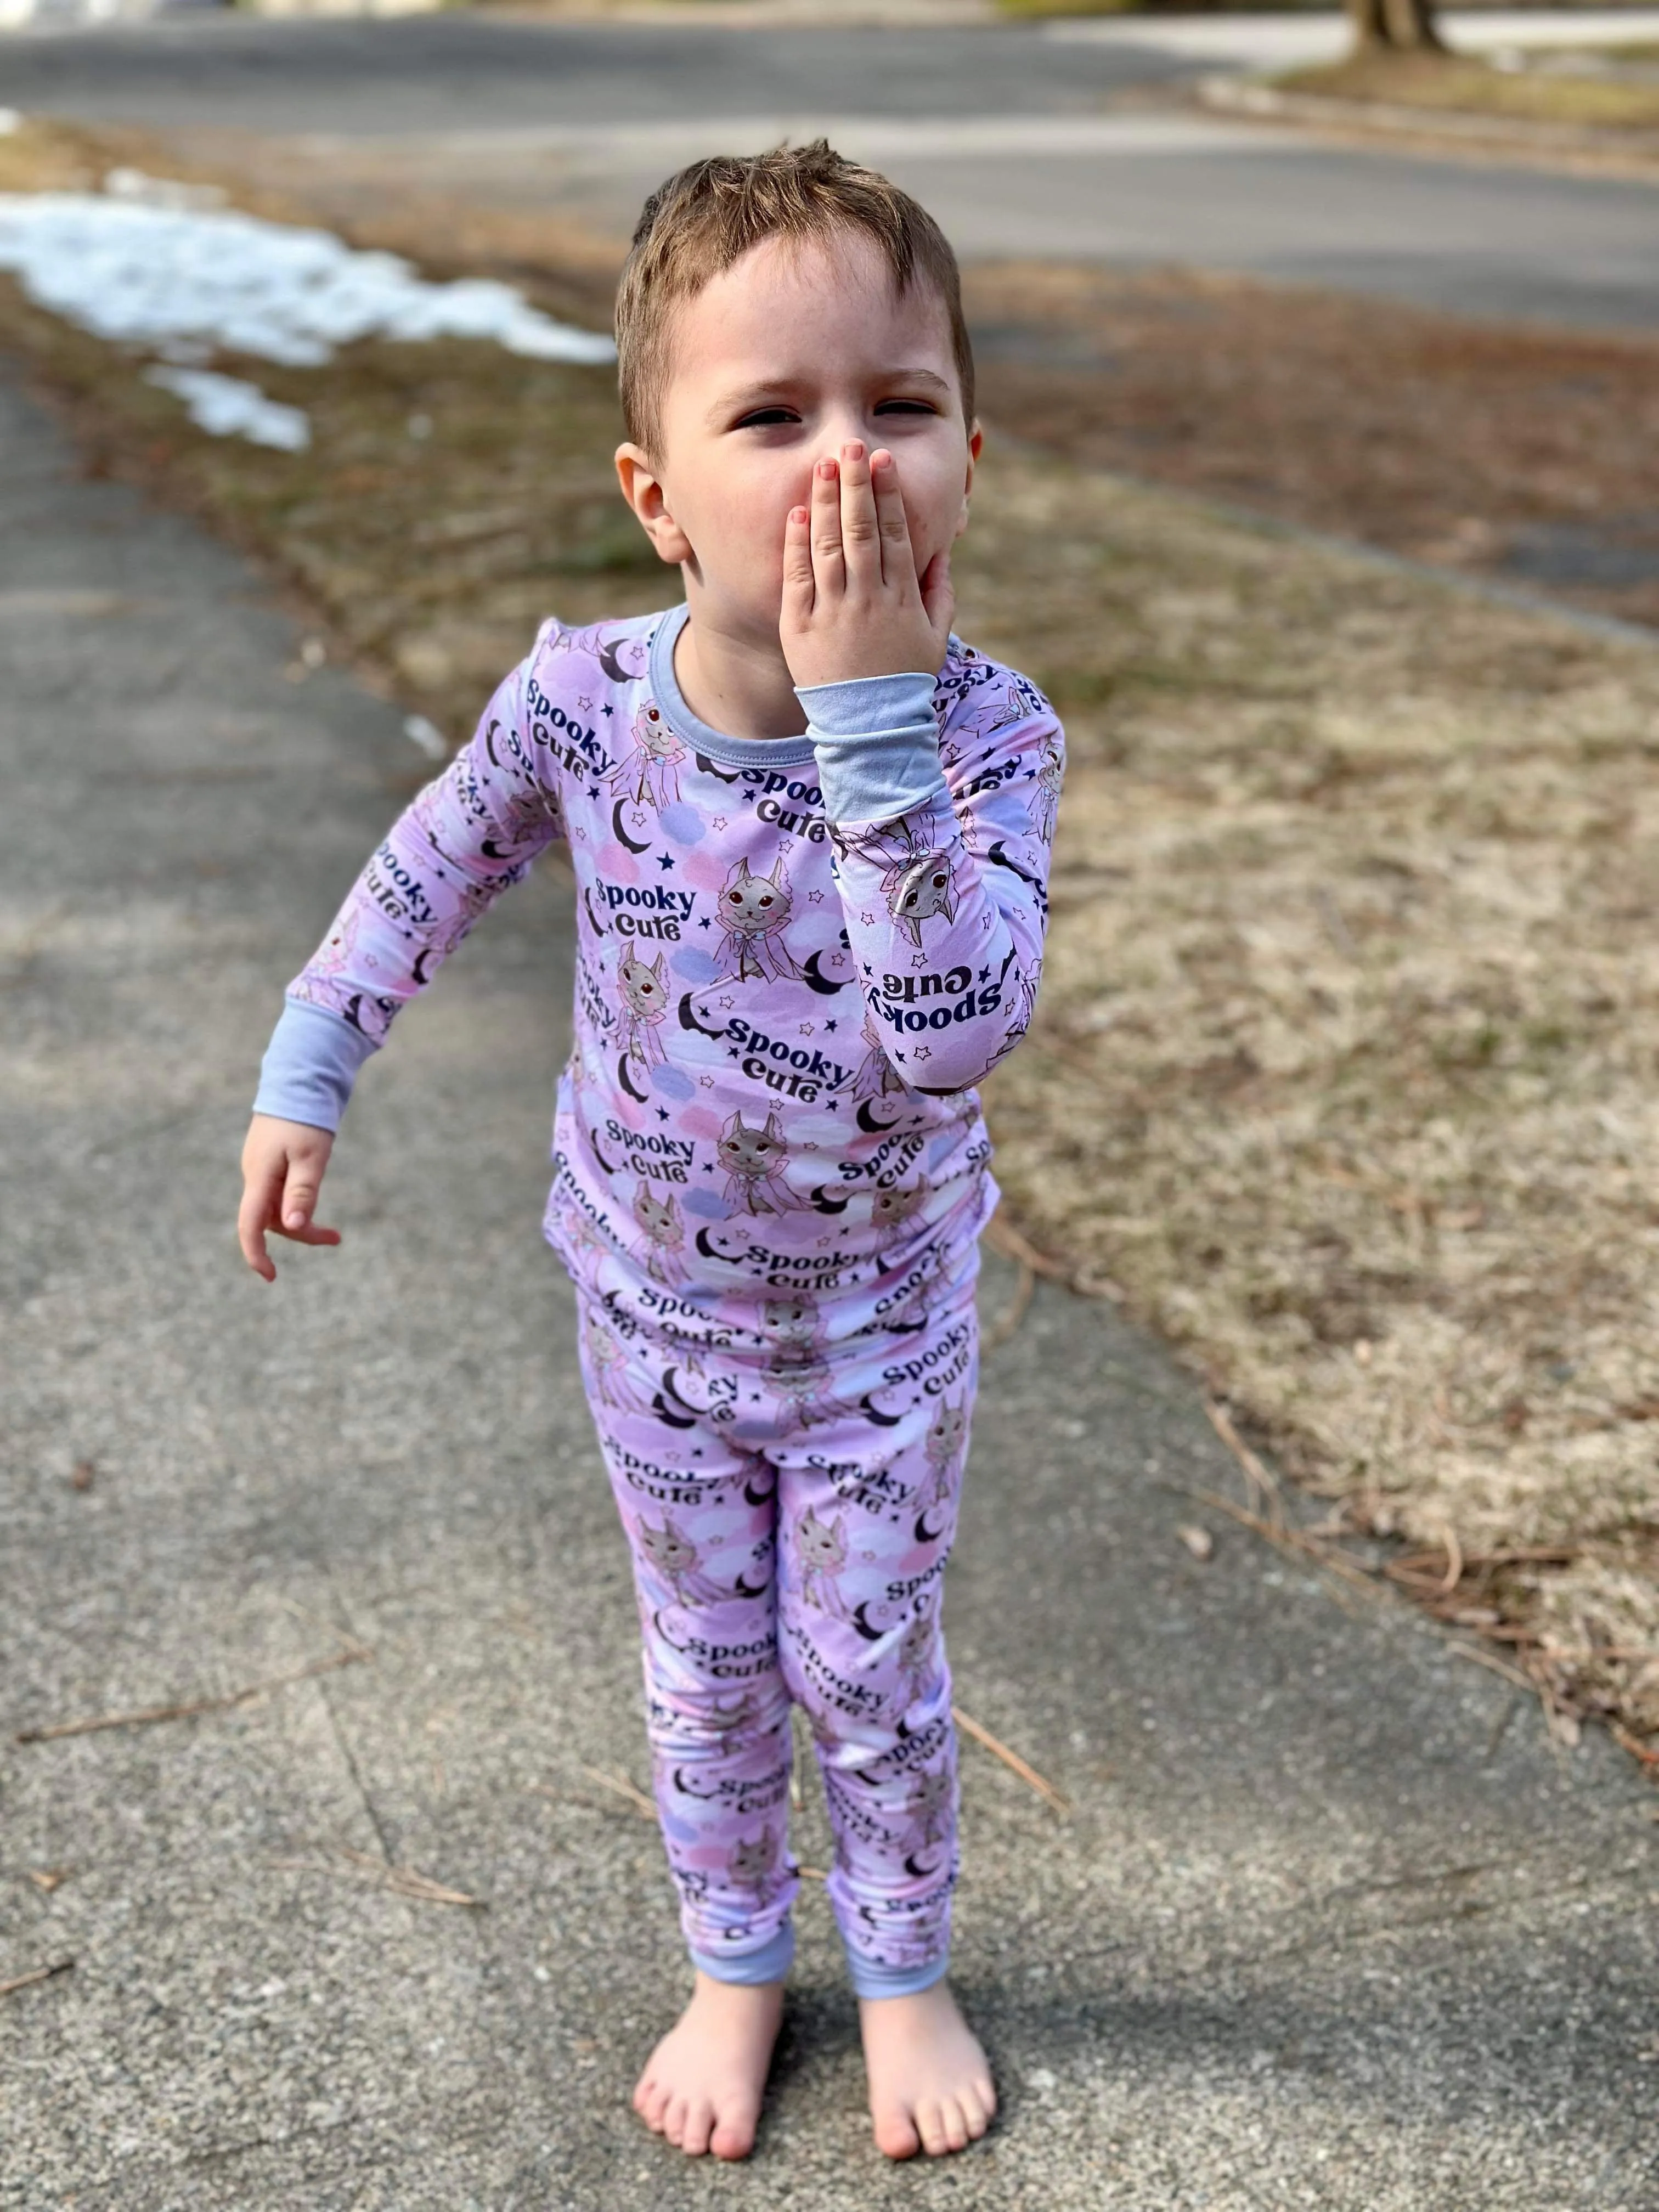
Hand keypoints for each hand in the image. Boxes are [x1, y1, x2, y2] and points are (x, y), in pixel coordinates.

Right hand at [238, 1113, 339, 1281]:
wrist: (299, 1079)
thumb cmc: (306, 1118)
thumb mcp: (310, 1157)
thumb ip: (302, 1192)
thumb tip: (293, 1227)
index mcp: (259, 1176)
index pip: (250, 1225)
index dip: (256, 1254)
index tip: (271, 1276)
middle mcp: (254, 1175)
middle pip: (268, 1220)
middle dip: (299, 1235)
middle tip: (337, 1239)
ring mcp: (260, 1168)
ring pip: (275, 1207)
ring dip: (300, 1221)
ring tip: (335, 1232)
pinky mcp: (268, 1161)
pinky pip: (278, 1193)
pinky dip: (296, 1204)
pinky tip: (313, 1198)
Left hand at [779, 441, 952, 690]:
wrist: (868, 728)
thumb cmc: (904, 681)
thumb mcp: (935, 639)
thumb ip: (940, 594)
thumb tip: (940, 555)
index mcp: (902, 598)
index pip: (894, 534)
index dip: (887, 494)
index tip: (882, 461)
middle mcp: (868, 598)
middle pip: (860, 530)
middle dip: (855, 485)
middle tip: (850, 447)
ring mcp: (832, 611)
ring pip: (828, 546)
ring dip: (826, 502)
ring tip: (823, 466)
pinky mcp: (801, 625)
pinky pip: (798, 577)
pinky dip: (797, 543)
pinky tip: (799, 512)